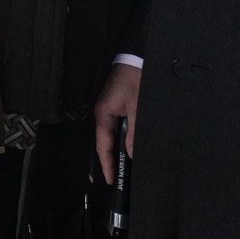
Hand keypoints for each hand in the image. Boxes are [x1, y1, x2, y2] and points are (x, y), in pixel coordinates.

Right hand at [93, 62, 140, 183]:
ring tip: (123, 167)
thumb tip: (131, 153)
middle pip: (104, 142)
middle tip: (118, 178)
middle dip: (110, 160)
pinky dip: (120, 139)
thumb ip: (134, 131)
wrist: (135, 58)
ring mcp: (108, 109)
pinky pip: (115, 127)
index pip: (103, 146)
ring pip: (110, 135)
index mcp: (103, 114)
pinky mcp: (115, 105)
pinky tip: (127, 146)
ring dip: (116, 150)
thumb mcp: (137, 107)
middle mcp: (102, 113)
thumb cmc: (135, 80)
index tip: (111, 180)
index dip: (107, 164)